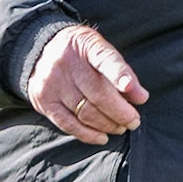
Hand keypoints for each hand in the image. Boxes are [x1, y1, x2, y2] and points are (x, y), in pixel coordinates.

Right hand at [27, 24, 148, 143]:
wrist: (42, 51)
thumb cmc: (82, 54)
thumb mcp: (102, 51)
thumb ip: (122, 71)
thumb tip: (140, 98)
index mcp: (86, 45)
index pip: (105, 60)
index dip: (120, 75)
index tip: (133, 90)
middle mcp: (66, 63)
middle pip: (98, 94)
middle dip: (121, 113)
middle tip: (134, 121)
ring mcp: (52, 83)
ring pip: (85, 112)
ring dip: (108, 125)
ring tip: (121, 127)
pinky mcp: (43, 101)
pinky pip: (68, 123)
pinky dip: (88, 134)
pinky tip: (102, 137)